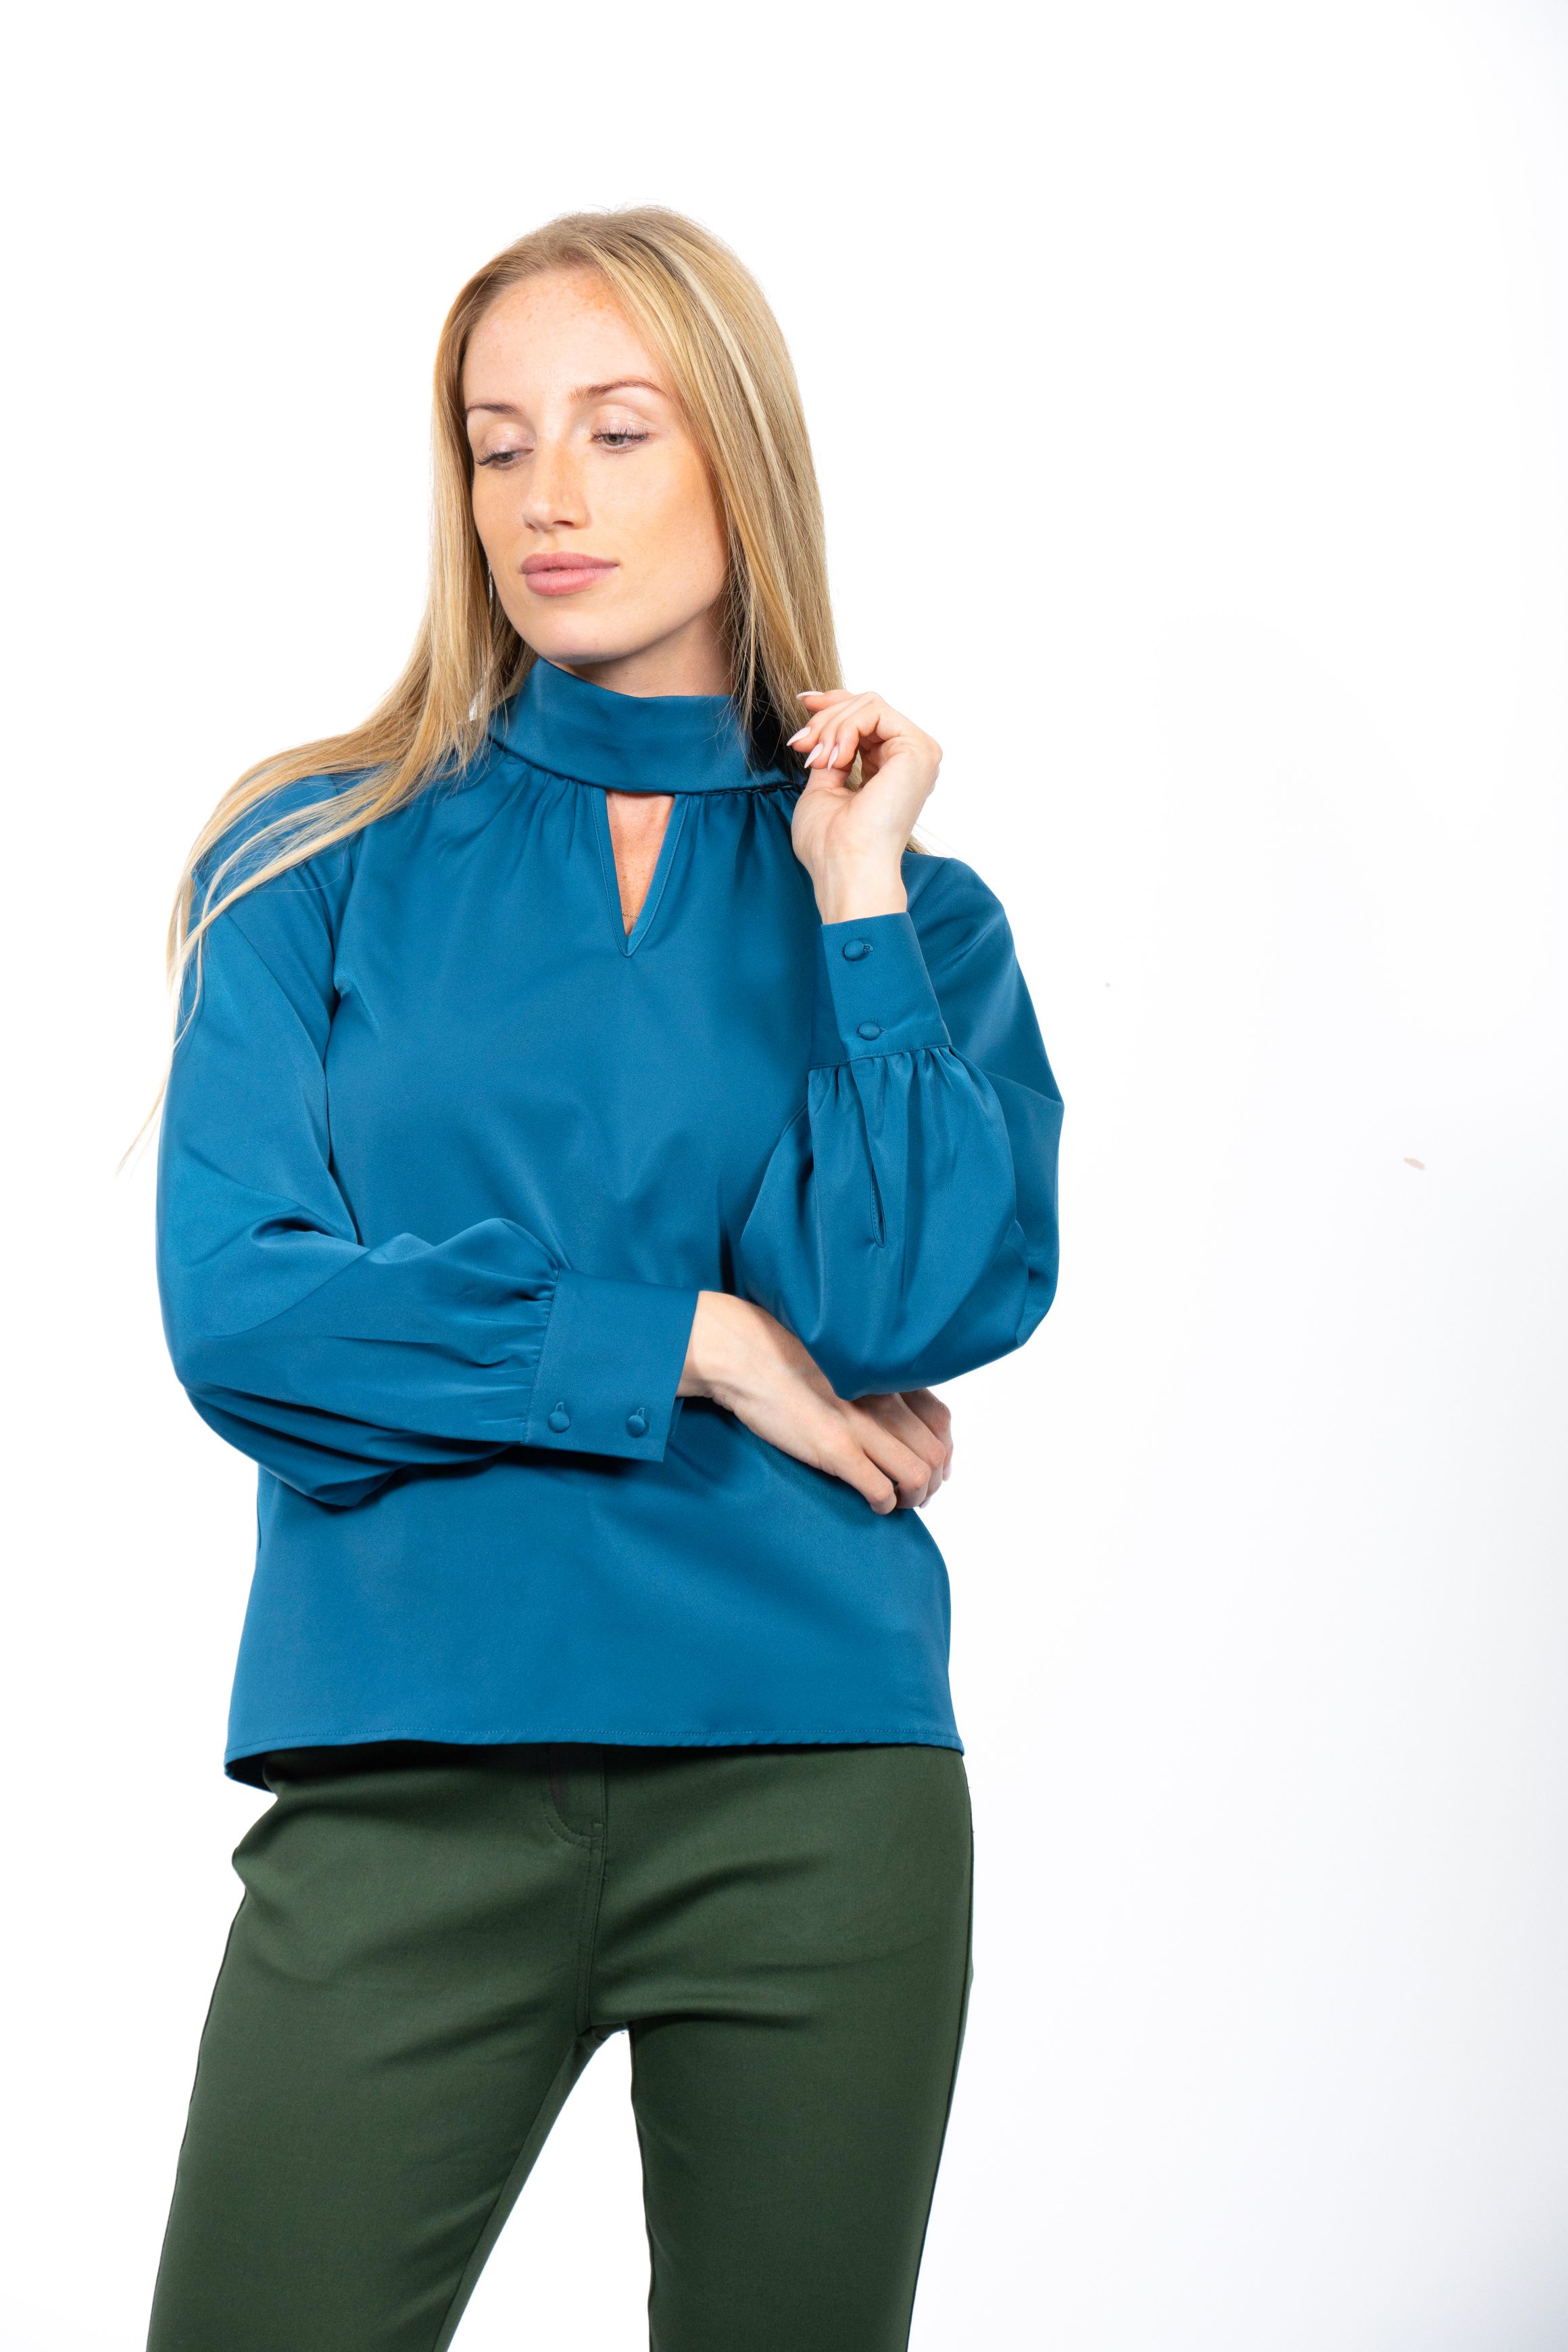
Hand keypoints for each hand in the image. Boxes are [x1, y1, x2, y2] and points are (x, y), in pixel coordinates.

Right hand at [679, 1290, 951, 1512]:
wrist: (743, 1355)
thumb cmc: (784, 1357)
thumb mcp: (842, 1361)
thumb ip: (870, 1382)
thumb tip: (890, 1413)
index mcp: (885, 1377)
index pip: (941, 1421)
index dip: (943, 1452)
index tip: (931, 1468)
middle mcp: (883, 1399)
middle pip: (935, 1453)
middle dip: (931, 1482)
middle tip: (914, 1495)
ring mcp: (861, 1425)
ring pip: (918, 1475)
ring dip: (913, 1497)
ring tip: (895, 1501)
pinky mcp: (835, 1448)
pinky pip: (880, 1489)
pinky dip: (884, 1504)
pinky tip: (873, 1504)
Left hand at [786, 689, 941, 924]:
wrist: (846, 868)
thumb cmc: (832, 845)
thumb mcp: (823, 787)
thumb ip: (831, 755)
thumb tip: (821, 730)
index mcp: (892, 767)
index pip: (867, 717)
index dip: (834, 705)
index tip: (804, 704)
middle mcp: (911, 758)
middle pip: (865, 706)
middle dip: (825, 719)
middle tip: (802, 745)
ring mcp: (918, 752)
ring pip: (868, 704)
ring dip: (831, 726)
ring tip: (817, 759)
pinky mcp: (916, 749)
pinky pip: (874, 710)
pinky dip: (845, 728)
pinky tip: (834, 758)